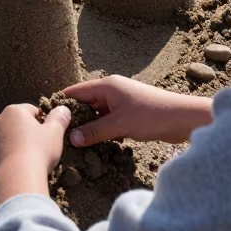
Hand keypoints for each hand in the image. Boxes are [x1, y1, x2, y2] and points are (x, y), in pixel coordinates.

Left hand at [0, 103, 71, 209]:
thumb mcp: (55, 133)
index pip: (31, 112)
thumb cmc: (38, 152)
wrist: (15, 180)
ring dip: (12, 148)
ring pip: (2, 141)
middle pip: (14, 125)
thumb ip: (59, 119)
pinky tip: (12, 172)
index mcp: (14, 111)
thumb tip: (63, 108)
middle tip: (37, 152)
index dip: (42, 124)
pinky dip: (1, 162)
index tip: (47, 138)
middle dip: (25, 135)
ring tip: (24, 164)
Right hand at [63, 75, 213, 146]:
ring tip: (76, 143)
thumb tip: (71, 138)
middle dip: (75, 118)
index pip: (76, 92)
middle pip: (86, 103)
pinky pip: (109, 120)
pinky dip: (103, 130)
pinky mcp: (130, 113)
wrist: (183, 119)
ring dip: (90, 126)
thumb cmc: (151, 115)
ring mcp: (121, 102)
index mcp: (106, 85)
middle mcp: (111, 90)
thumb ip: (94, 131)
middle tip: (60, 135)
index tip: (48, 117)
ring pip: (98, 113)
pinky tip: (98, 144)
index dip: (62, 104)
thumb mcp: (119, 125)